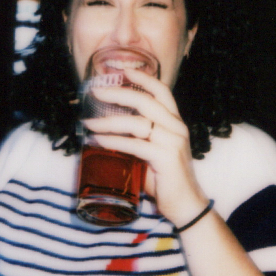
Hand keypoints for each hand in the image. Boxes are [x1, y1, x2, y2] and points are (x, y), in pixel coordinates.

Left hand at [82, 67, 209, 227]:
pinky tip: (98, 141)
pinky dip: (113, 142)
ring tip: (89, 123)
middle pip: (146, 102)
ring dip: (108, 121)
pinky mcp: (166, 158)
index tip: (124, 70)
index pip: (162, 92)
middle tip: (96, 91)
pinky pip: (134, 145)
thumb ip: (139, 138)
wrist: (185, 204)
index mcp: (175, 123)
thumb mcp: (154, 151)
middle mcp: (176, 128)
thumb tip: (107, 132)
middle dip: (118, 93)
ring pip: (137, 123)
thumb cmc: (166, 178)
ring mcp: (172, 142)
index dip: (143, 79)